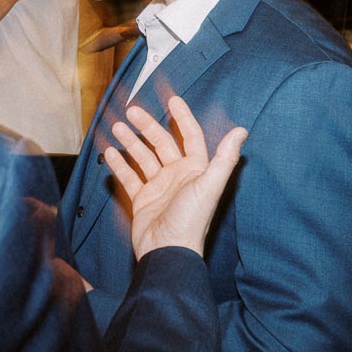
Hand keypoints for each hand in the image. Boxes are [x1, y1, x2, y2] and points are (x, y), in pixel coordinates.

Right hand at [107, 96, 244, 258]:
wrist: (168, 251)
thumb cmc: (191, 221)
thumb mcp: (209, 185)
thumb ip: (224, 157)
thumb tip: (241, 130)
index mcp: (196, 170)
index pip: (190, 137)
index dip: (183, 117)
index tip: (172, 99)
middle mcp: (178, 176)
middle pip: (162, 143)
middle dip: (147, 126)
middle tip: (132, 111)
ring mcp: (159, 188)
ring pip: (143, 157)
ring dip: (131, 142)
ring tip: (117, 127)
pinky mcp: (143, 200)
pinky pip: (130, 177)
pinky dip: (120, 165)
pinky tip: (110, 153)